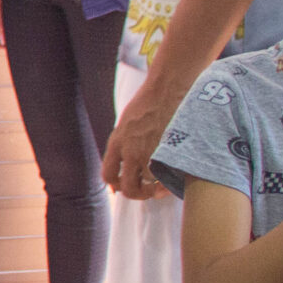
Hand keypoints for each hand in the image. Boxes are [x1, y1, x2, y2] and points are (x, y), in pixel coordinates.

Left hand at [101, 74, 179, 198]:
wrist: (166, 88)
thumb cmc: (149, 101)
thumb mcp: (127, 123)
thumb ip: (124, 142)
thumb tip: (126, 162)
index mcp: (116, 143)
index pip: (108, 175)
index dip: (115, 186)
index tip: (123, 188)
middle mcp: (130, 151)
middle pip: (128, 188)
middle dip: (137, 194)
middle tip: (147, 192)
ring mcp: (150, 153)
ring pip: (149, 184)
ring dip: (156, 188)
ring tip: (164, 185)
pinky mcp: (168, 152)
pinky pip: (167, 177)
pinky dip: (170, 181)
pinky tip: (175, 179)